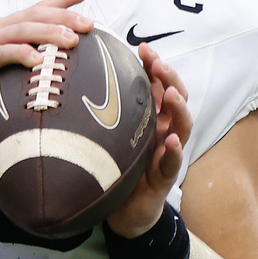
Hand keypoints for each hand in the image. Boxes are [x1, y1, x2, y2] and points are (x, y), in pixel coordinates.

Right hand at [0, 0, 93, 126]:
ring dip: (50, 33)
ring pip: (24, 30)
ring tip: (72, 41)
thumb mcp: (1, 74)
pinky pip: (4, 52)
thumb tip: (53, 78)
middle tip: (89, 24)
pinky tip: (37, 59)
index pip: (36, 10)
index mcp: (2, 30)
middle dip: (65, 17)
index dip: (62, 0)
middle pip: (36, 16)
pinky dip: (22, 53)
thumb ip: (22, 69)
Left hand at [105, 44, 192, 237]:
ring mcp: (167, 152)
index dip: (155, 65)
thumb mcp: (110, 135)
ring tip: (171, 94)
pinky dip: (175, 151)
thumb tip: (75, 80)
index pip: (159, 84)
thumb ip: (102, 112)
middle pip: (175, 98)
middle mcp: (164, 131)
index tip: (142, 48)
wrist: (124, 211)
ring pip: (182, 126)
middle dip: (170, 78)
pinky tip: (172, 140)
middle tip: (158, 63)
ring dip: (178, 108)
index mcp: (151, 117)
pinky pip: (172, 163)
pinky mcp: (164, 177)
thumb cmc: (118, 167)